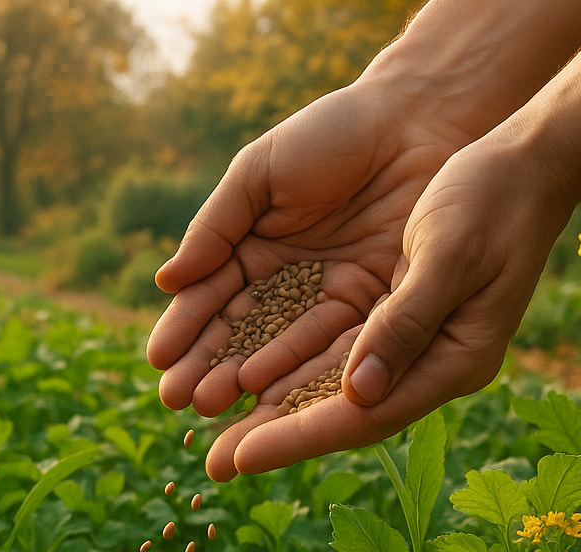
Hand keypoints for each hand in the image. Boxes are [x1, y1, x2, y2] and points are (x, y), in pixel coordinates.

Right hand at [148, 81, 470, 423]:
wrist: (420, 116)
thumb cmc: (335, 132)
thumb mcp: (261, 173)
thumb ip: (215, 227)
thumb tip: (165, 282)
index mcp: (253, 249)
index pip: (211, 299)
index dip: (186, 332)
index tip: (160, 362)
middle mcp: (288, 283)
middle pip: (242, 336)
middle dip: (210, 368)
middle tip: (181, 401)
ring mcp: (331, 299)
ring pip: (284, 349)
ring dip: (247, 380)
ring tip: (215, 406)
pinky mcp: (377, 308)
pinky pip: (337, 346)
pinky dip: (303, 371)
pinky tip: (269, 395)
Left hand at [202, 134, 576, 477]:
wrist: (526, 160)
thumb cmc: (495, 199)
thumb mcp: (449, 253)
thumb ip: (405, 323)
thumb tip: (358, 392)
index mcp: (456, 359)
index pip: (364, 416)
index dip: (297, 439)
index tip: (239, 458)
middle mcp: (432, 363)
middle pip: (340, 414)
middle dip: (273, 437)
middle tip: (209, 464)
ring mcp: (414, 342)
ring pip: (330, 386)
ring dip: (271, 405)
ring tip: (213, 425)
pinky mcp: (394, 314)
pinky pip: (332, 349)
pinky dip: (289, 363)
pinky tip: (245, 374)